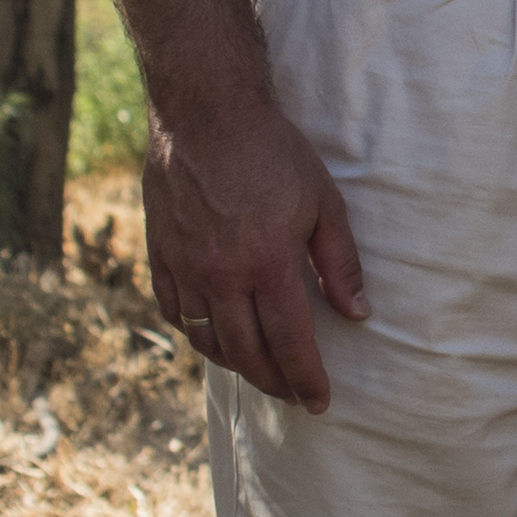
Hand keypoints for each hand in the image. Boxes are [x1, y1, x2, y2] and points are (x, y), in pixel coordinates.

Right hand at [143, 103, 368, 405]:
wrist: (205, 115)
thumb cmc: (273, 154)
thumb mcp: (324, 202)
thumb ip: (340, 263)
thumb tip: (357, 313)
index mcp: (267, 265)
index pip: (290, 343)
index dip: (306, 379)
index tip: (320, 402)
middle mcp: (221, 277)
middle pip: (247, 353)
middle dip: (274, 382)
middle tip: (293, 395)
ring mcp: (185, 269)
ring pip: (206, 341)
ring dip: (236, 364)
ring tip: (260, 370)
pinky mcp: (160, 256)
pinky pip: (174, 314)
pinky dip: (195, 335)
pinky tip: (214, 337)